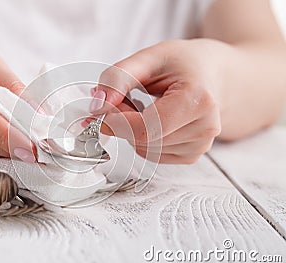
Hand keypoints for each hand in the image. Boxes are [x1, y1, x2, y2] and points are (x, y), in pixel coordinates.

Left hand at [91, 39, 221, 163]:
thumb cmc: (185, 64)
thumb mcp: (150, 57)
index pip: (144, 128)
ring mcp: (200, 146)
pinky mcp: (191, 155)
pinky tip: (153, 120)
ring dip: (132, 130)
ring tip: (144, 105)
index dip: (115, 120)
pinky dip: (142, 138)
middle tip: (125, 98)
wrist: (215, 76)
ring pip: (143, 149)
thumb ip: (118, 78)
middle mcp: (204, 128)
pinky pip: (151, 154)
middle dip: (122, 122)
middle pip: (142, 140)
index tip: (102, 106)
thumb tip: (97, 106)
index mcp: (197, 100)